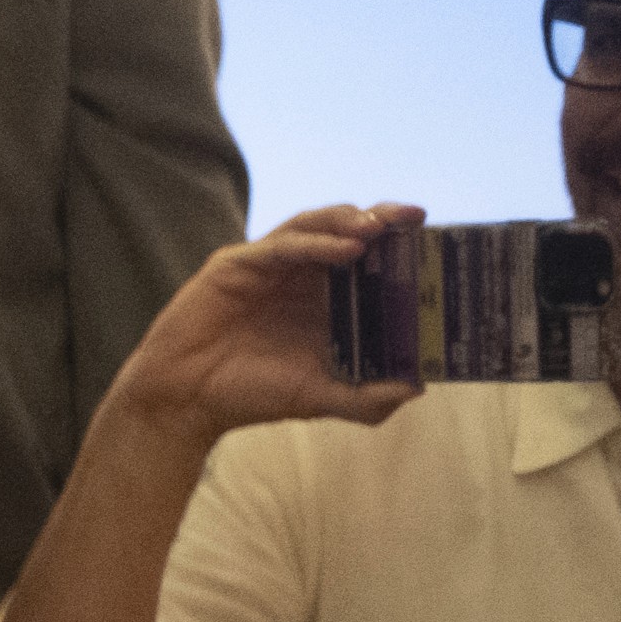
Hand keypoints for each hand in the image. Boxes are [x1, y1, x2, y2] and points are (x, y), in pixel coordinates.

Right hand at [100, 203, 428, 457]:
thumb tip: (416, 387)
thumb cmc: (248, 397)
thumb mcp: (319, 399)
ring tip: (380, 228)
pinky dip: (317, 242)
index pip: (370, 259)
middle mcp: (300, 277)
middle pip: (347, 230)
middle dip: (383, 220)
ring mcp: (268, 267)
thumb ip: (366, 399)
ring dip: (350, 221)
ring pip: (315, 225)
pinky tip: (346, 248)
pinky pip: (282, 245)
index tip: (435, 240)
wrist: (186, 403)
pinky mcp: (237, 265)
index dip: (400, 246)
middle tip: (415, 218)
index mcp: (323, 300)